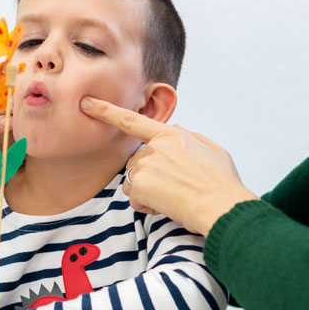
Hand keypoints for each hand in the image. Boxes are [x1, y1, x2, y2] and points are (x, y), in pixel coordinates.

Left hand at [80, 96, 257, 235]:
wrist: (221, 206)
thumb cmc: (222, 182)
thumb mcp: (213, 151)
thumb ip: (191, 137)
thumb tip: (176, 129)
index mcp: (170, 136)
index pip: (131, 121)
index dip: (106, 111)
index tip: (87, 103)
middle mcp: (154, 148)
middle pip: (136, 163)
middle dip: (148, 176)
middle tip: (173, 188)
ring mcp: (146, 166)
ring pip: (133, 182)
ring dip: (147, 192)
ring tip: (172, 197)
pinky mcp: (141, 186)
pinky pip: (134, 199)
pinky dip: (147, 206)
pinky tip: (166, 206)